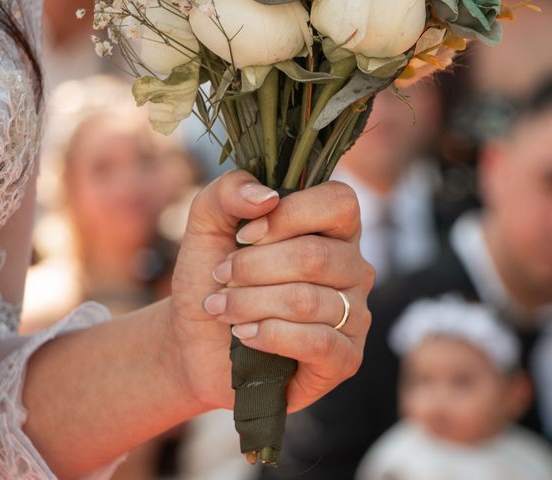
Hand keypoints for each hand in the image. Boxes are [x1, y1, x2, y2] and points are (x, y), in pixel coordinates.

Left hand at [170, 170, 373, 412]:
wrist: (197, 341)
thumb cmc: (212, 279)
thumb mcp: (207, 225)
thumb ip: (229, 191)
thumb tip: (267, 196)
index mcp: (332, 230)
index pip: (339, 203)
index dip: (288, 215)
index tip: (244, 235)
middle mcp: (352, 268)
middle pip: (316, 256)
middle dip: (254, 268)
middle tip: (221, 277)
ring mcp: (354, 315)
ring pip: (308, 300)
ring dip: (251, 303)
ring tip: (223, 308)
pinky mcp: (345, 358)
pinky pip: (319, 342)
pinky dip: (271, 336)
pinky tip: (245, 335)